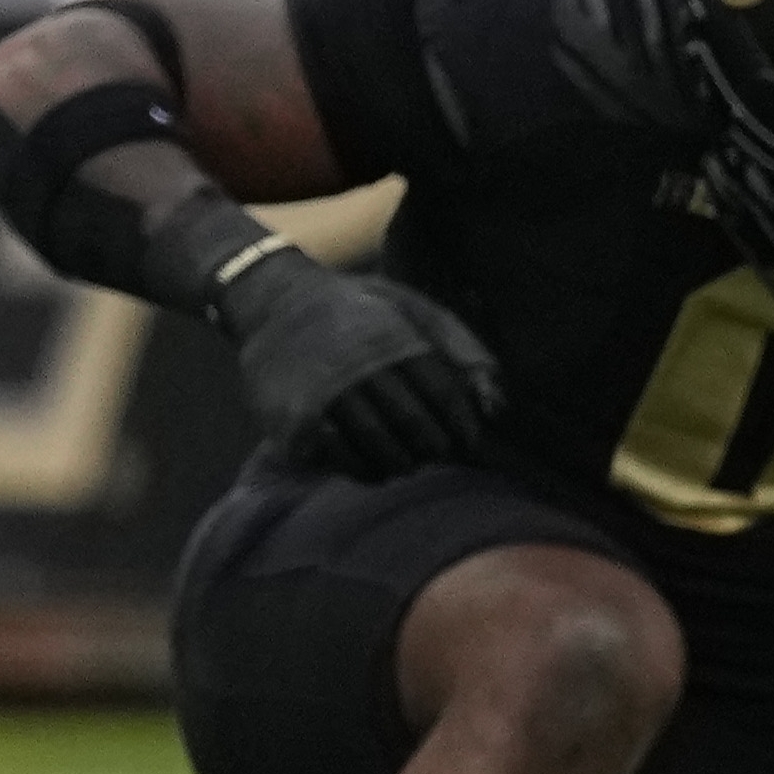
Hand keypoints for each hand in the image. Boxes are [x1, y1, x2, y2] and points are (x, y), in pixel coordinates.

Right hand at [216, 251, 503, 479]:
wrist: (275, 302)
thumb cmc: (361, 310)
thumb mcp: (416, 310)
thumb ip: (463, 350)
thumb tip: (498, 408)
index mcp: (392, 341)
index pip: (443, 396)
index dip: (462, 425)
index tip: (468, 440)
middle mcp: (357, 369)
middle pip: (413, 425)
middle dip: (435, 447)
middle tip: (439, 453)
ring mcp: (322, 396)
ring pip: (378, 447)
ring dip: (404, 462)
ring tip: (410, 460)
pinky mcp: (293, 421)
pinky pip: (339, 459)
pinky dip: (365, 471)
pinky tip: (376, 468)